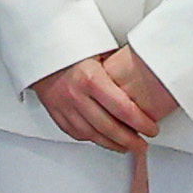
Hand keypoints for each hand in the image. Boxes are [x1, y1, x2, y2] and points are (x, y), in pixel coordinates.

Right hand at [28, 41, 177, 156]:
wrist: (40, 47)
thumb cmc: (70, 46)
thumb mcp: (99, 50)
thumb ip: (118, 67)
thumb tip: (142, 73)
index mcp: (91, 79)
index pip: (123, 109)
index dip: (141, 123)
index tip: (152, 129)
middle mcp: (76, 95)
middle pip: (109, 128)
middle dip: (130, 141)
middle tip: (142, 144)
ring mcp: (64, 106)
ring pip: (92, 135)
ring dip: (112, 144)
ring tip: (126, 147)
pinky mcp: (55, 111)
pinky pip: (75, 132)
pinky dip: (90, 138)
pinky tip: (101, 139)